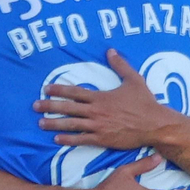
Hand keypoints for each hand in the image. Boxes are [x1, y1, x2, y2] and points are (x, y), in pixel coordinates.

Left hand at [37, 49, 182, 149]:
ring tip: (40, 123)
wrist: (154, 125)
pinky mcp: (102, 139)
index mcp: (101, 97)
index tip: (46, 89)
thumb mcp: (134, 80)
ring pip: (71, 124)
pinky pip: (81, 140)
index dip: (59, 90)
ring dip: (54, 124)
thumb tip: (110, 50)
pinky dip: (68, 139)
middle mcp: (96, 111)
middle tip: (35, 106)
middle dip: (49, 106)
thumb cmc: (145, 102)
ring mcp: (98, 126)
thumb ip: (120, 65)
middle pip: (67, 108)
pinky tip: (56, 139)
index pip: (74, 92)